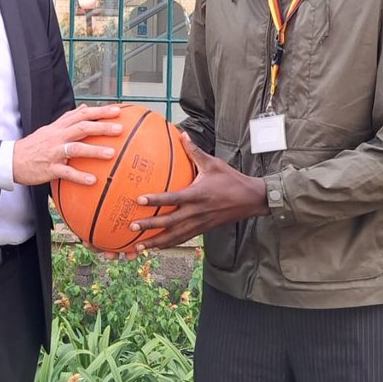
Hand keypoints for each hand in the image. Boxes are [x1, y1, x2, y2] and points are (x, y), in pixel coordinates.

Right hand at [14, 103, 122, 186]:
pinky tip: (93, 180)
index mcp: (59, 127)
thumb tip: (85, 107)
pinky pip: (66, 172)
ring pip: (75, 148)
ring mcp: (54, 152)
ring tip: (111, 153)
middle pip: (82, 128)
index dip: (100, 111)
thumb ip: (68, 118)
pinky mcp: (49, 168)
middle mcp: (58, 137)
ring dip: (94, 150)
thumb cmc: (34, 145)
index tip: (117, 110)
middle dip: (101, 127)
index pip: (82, 114)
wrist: (11, 160)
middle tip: (120, 129)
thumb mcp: (50, 128)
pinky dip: (79, 176)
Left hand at [129, 132, 269, 249]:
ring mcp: (199, 223)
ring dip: (156, 242)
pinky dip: (169, 244)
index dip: (156, 200)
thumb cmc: (231, 180)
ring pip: (175, 236)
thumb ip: (195, 151)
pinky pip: (183, 239)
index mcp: (198, 194)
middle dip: (150, 226)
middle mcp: (197, 212)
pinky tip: (156, 247)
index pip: (173, 198)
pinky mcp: (202, 230)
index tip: (139, 199)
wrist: (250, 199)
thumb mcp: (213, 163)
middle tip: (132, 227)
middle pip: (170, 222)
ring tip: (138, 246)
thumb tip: (182, 134)